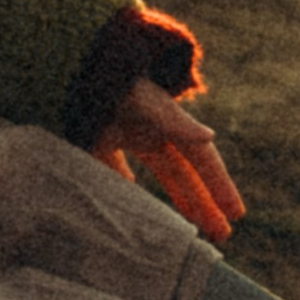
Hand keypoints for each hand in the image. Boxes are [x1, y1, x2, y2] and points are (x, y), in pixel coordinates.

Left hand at [94, 76, 244, 242]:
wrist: (63, 65)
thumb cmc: (108, 78)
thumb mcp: (142, 100)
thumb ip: (172, 120)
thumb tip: (209, 137)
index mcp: (166, 120)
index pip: (201, 159)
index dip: (219, 185)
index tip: (236, 213)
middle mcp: (149, 129)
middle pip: (184, 174)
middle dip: (205, 203)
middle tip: (222, 234)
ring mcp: (123, 134)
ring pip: (158, 174)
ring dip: (176, 199)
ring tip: (192, 226)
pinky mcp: (94, 139)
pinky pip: (114, 168)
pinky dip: (124, 185)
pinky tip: (132, 203)